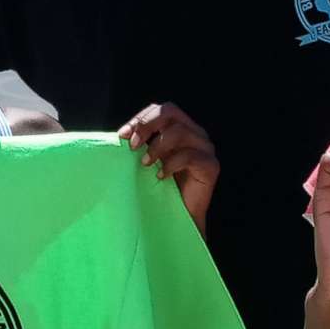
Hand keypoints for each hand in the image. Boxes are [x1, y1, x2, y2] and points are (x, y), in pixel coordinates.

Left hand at [120, 103, 218, 232]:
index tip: (122, 135)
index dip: (140, 118)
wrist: (178, 218)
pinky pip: (189, 156)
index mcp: (181, 128)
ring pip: (179, 132)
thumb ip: (140, 144)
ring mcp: (205, 148)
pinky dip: (170, 164)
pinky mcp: (210, 166)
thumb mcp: (147, 160)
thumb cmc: (161, 189)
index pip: (161, 110)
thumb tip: (119, 136)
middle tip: (132, 146)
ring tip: (145, 164)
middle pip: (170, 111)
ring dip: (156, 146)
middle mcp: (195, 133)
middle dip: (147, 125)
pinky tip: (161, 176)